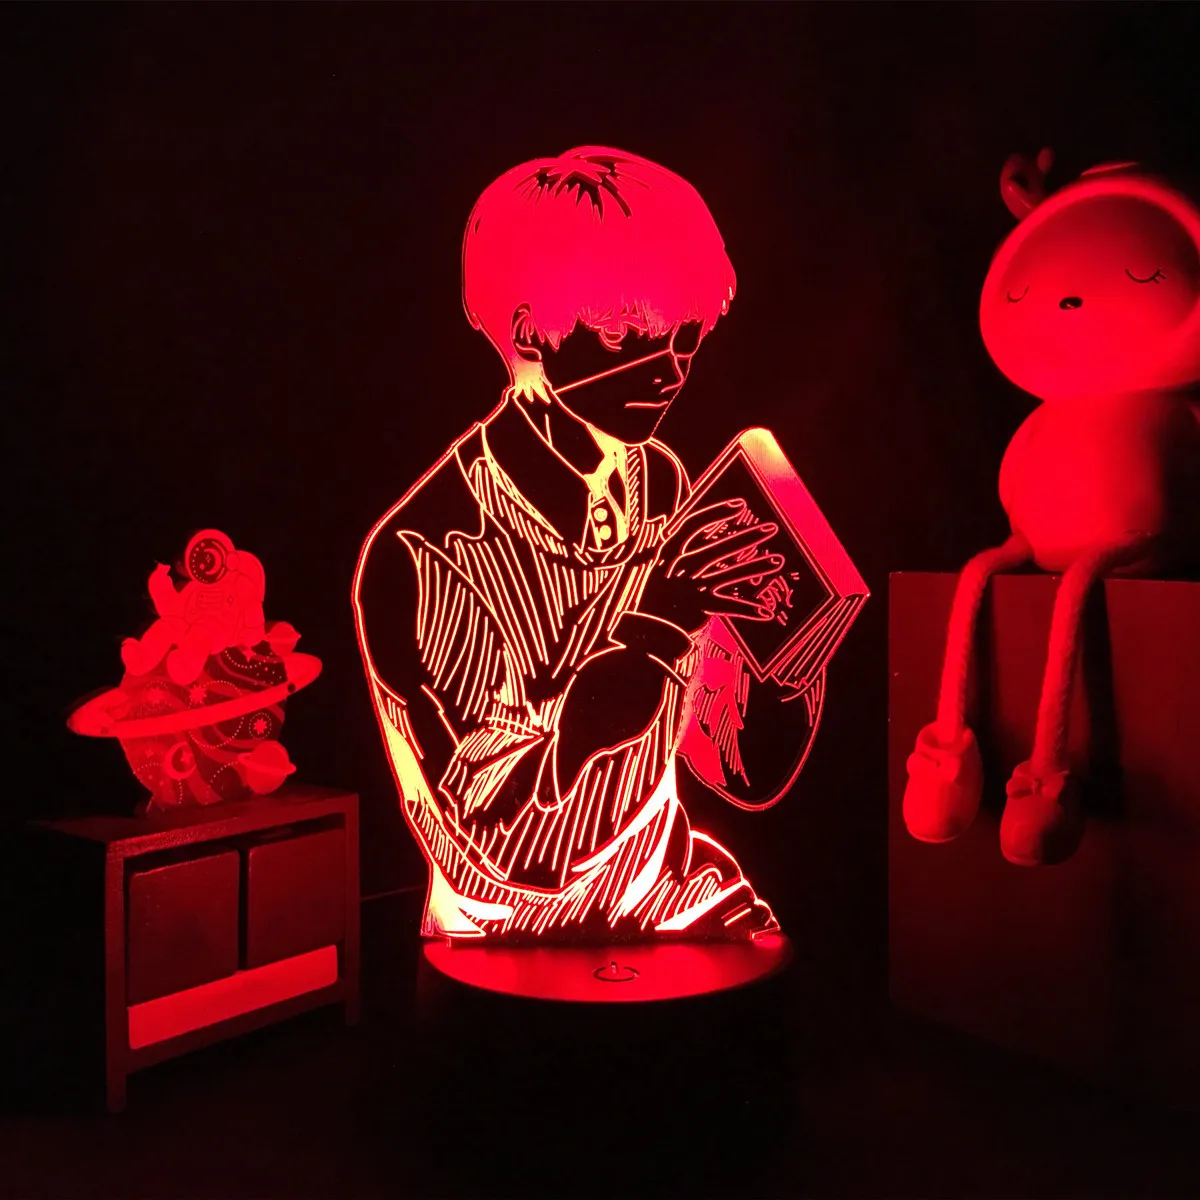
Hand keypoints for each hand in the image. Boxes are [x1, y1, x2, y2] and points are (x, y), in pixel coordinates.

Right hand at [638, 498, 785, 632]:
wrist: (642, 629)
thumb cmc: (653, 596)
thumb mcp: (658, 567)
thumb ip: (676, 550)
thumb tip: (690, 529)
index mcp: (667, 553)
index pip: (692, 525)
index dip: (716, 512)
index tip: (739, 505)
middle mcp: (679, 567)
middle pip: (719, 548)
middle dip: (748, 537)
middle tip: (771, 529)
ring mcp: (689, 587)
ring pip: (729, 574)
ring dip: (756, 566)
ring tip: (778, 561)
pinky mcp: (697, 607)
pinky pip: (727, 606)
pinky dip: (748, 610)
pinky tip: (766, 612)